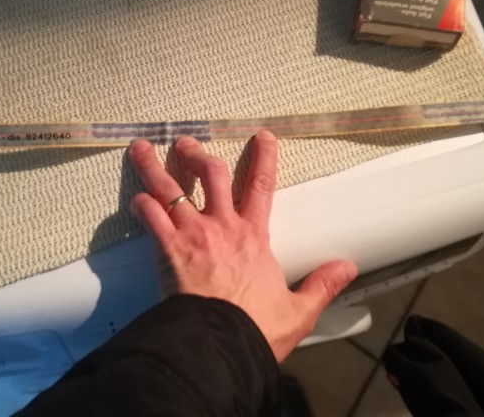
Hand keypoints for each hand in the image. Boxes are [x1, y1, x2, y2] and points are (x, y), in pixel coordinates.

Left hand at [128, 130, 356, 361]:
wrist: (220, 345)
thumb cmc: (255, 331)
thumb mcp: (298, 311)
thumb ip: (321, 285)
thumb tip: (347, 268)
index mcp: (254, 237)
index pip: (261, 185)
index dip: (263, 157)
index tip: (261, 136)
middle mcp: (223, 227)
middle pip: (211, 174)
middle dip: (197, 154)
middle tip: (187, 144)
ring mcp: (194, 235)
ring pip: (171, 188)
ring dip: (154, 166)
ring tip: (141, 149)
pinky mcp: (168, 250)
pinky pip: (151, 217)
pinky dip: (141, 205)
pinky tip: (136, 200)